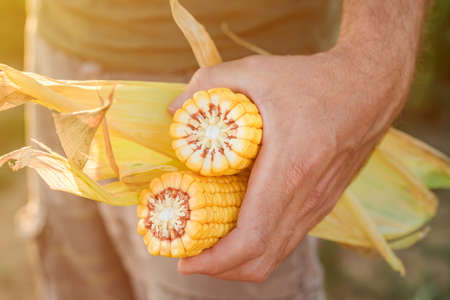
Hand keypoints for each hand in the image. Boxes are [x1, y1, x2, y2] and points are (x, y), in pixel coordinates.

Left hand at [168, 42, 415, 281]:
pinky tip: (239, 227)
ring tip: (209, 244)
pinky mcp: (323, 202)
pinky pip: (287, 238)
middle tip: (188, 254)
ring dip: (239, 260)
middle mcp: (307, 197)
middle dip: (221, 268)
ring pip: (276, 254)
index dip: (214, 260)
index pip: (251, 238)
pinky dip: (259, 246)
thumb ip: (208, 84)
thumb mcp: (256, 72)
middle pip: (261, 259)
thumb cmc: (313, 80)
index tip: (184, 260)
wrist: (369, 87)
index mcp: (290, 169)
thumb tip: (173, 111)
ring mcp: (319, 204)